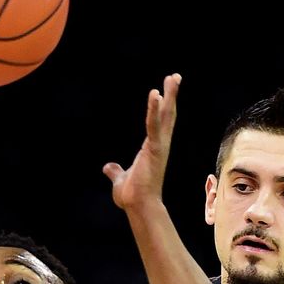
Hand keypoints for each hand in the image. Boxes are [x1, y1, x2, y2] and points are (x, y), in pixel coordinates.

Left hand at [103, 73, 180, 210]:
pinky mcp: (154, 150)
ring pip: (166, 116)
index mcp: (153, 149)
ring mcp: (159, 146)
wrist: (138, 206)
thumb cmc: (132, 196)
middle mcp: (160, 145)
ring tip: (172, 78)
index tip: (165, 91)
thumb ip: (115, 171)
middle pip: (168, 115)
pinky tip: (155, 94)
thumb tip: (108, 168)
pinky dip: (154, 110)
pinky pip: (154, 125)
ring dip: (169, 96)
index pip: (160, 123)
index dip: (164, 106)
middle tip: (175, 77)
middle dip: (172, 95)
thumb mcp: (120, 179)